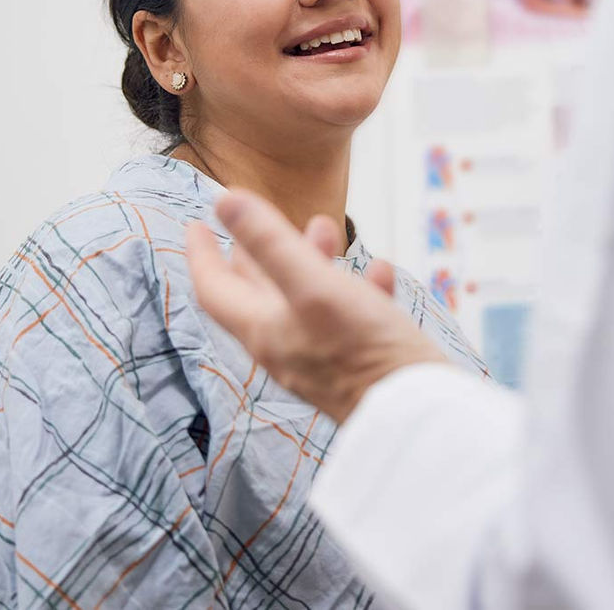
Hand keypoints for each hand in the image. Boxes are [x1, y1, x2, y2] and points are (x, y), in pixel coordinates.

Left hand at [186, 190, 446, 423]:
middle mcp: (285, 347)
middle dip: (260, 250)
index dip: (201, 253)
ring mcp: (320, 360)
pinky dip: (357, 289)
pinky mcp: (355, 366)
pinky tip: (379, 273)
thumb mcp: (315, 285)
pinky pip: (348, 318)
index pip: (216, 289)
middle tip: (263, 217)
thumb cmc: (364, 350)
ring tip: (328, 229)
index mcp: (264, 330)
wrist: (417, 414)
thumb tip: (225, 199)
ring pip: (304, 301)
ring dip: (311, 260)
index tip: (196, 224)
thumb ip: (271, 243)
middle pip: (258, 293)